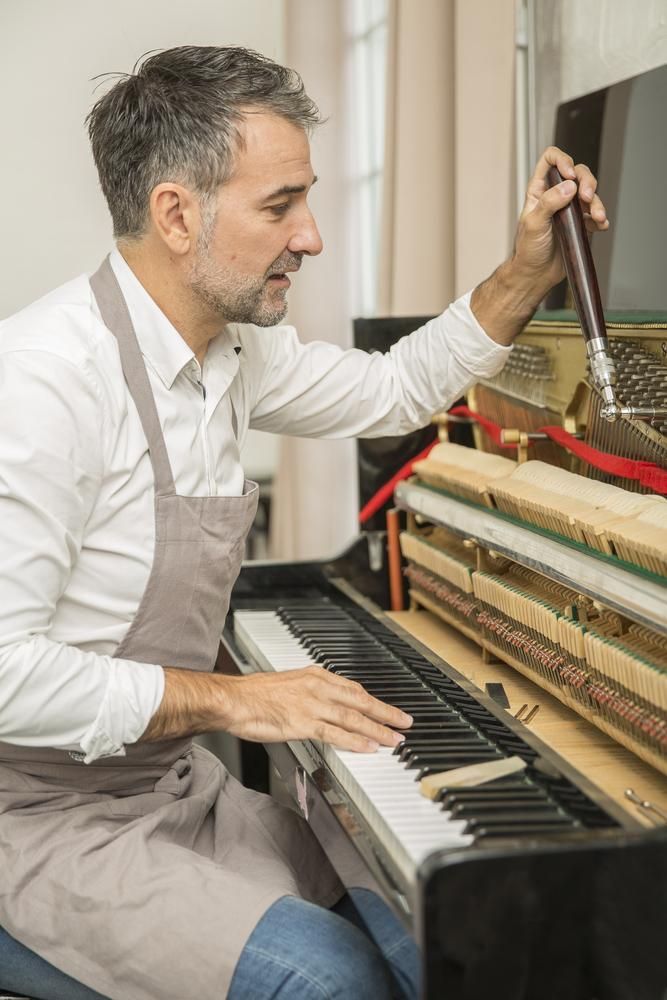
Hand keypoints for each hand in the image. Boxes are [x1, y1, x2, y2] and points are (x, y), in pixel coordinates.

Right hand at [218, 666, 412, 751]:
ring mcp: (312, 705)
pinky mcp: (303, 723)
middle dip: (386, 712)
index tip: (385, 709)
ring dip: (378, 729)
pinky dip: (356, 741)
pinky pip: (337, 733)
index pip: (352, 688)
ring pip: (354, 718)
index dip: (372, 701)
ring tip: (395, 738)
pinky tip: (369, 747)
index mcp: (314, 676)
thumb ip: (308, 693)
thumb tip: (322, 706)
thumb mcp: (287, 684)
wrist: (233, 699)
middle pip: (360, 701)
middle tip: (404, 722)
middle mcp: (317, 687)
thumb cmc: (253, 695)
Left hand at [512, 145, 608, 293]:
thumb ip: (549, 202)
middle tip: (587, 198)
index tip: (569, 174)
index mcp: (539, 190)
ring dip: (597, 202)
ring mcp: (570, 209)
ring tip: (598, 217)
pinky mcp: (581, 224)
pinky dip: (601, 218)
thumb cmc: (528, 250)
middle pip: (578, 173)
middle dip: (587, 181)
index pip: (551, 160)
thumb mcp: (534, 224)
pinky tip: (601, 225)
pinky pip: (596, 214)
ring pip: (590, 193)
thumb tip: (570, 186)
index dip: (562, 160)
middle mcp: (556, 195)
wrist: (536, 275)